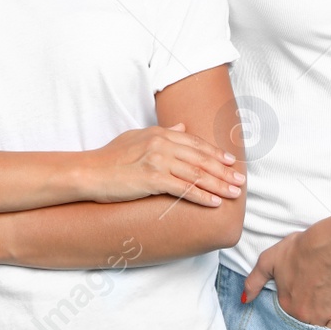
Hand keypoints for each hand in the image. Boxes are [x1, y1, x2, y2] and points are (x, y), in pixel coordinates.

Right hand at [84, 123, 243, 205]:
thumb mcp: (136, 137)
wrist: (89, 172)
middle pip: (201, 158)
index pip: (195, 143)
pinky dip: (201, 196)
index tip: (231, 163)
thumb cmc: (109, 157)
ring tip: (234, 194)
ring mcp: (157, 160)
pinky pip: (183, 188)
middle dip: (224, 171)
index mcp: (159, 133)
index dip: (216, 154)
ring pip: (197, 174)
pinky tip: (214, 202)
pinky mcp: (152, 179)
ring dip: (219, 185)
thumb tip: (182, 127)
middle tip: (241, 181)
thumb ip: (161, 132)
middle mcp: (161, 144)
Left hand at [242, 221, 330, 327]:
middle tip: (309, 305)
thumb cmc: (298, 250)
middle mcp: (300, 315)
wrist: (326, 247)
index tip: (296, 302)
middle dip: (303, 320)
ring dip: (317, 326)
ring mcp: (320, 317)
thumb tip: (244, 300)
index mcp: (285, 304)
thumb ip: (254, 282)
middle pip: (301, 325)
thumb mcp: (267, 260)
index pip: (284, 318)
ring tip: (321, 312)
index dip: (290, 310)